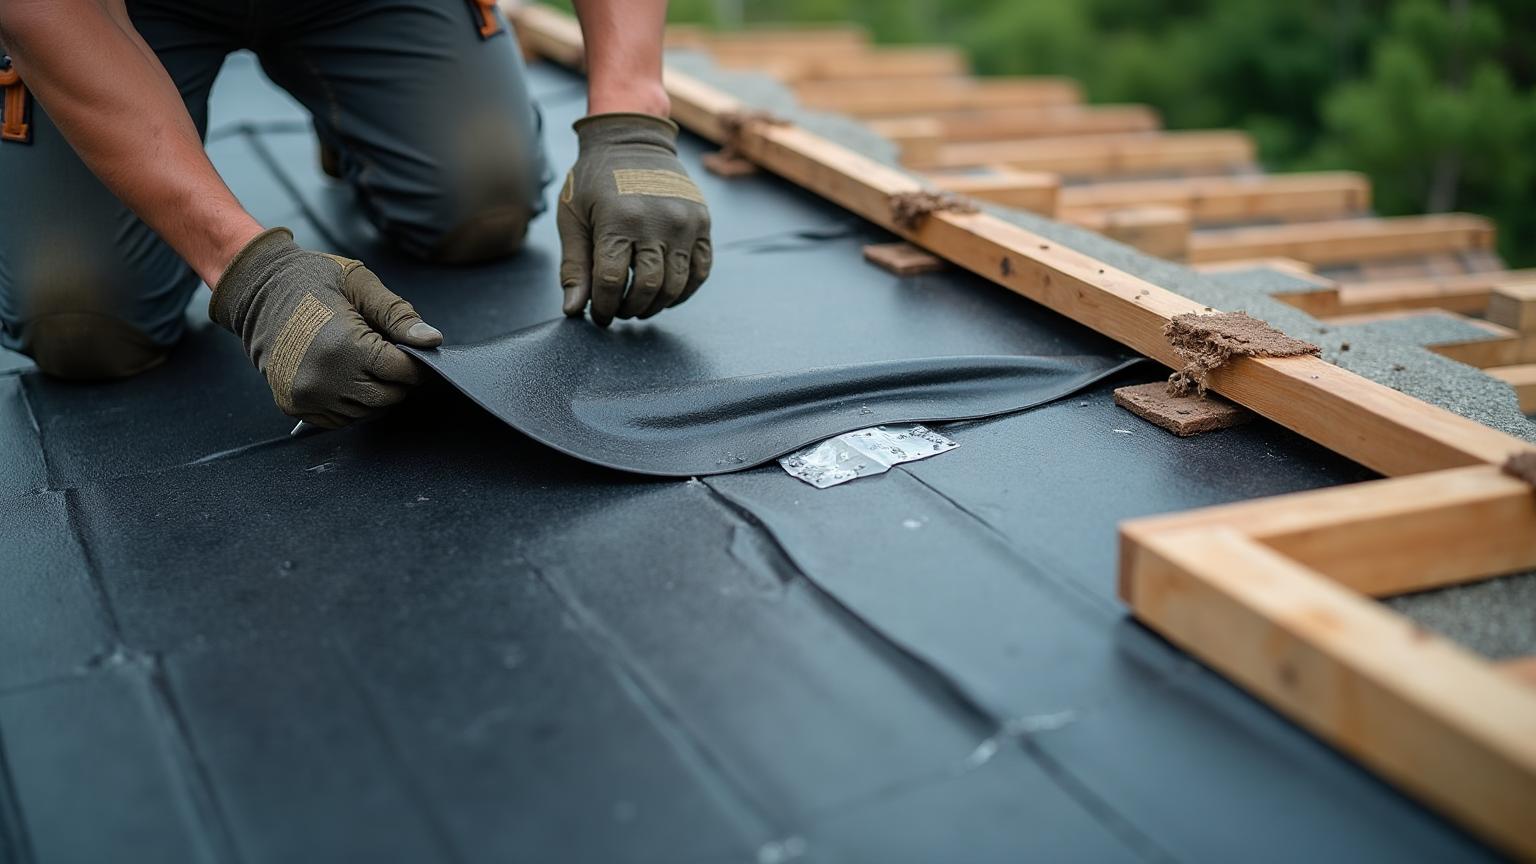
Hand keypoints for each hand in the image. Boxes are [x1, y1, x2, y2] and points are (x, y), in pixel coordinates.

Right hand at [210, 228, 443, 427]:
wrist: (257, 289)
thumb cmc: (312, 280)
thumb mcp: (361, 286)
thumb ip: (399, 316)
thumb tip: (433, 341)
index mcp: (343, 346)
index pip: (401, 372)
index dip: (414, 364)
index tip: (413, 353)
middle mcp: (323, 379)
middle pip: (386, 397)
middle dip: (396, 379)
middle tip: (388, 356)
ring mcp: (306, 396)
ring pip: (365, 412)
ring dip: (374, 392)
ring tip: (364, 362)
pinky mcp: (294, 406)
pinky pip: (340, 419)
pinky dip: (351, 403)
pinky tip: (346, 376)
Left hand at [557, 113, 711, 325]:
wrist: (631, 138)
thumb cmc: (594, 179)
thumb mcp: (573, 217)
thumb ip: (574, 265)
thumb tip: (574, 309)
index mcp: (619, 219)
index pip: (611, 283)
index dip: (603, 307)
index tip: (598, 315)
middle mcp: (657, 222)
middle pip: (647, 289)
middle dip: (629, 309)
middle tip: (618, 311)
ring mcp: (685, 223)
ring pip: (675, 286)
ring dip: (655, 305)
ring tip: (639, 305)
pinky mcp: (702, 223)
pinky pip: (701, 271)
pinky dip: (684, 291)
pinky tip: (666, 294)